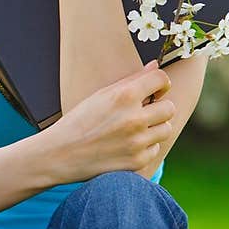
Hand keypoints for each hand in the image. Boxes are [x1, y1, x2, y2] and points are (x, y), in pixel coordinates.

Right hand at [40, 61, 174, 181]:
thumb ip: (131, 80)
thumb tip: (156, 66)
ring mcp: (137, 143)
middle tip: (143, 112)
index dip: (161, 83)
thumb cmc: (79, 121)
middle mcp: (134, 119)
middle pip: (169, 108)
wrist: (59, 154)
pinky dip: (145, 147)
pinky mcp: (137, 162)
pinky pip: (155, 149)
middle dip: (159, 108)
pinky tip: (127, 145)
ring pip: (166, 129)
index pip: (161, 80)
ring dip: (154, 128)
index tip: (155, 90)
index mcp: (124, 96)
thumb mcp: (101, 95)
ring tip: (134, 129)